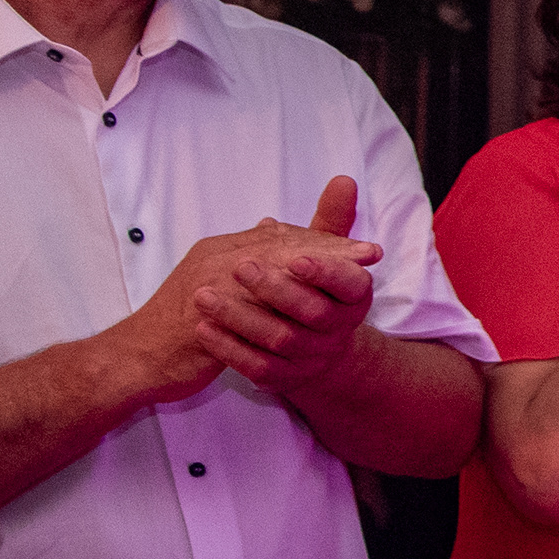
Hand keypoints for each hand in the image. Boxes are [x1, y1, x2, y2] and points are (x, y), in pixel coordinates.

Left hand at [177, 177, 387, 394]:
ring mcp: (313, 357)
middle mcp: (340, 330)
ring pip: (280, 340)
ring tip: (203, 294)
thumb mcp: (325, 257)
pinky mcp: (285, 378)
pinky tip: (203, 328)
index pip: (350, 283)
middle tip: (238, 266)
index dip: (326, 272)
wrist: (313, 350)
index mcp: (355, 297)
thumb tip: (343, 180)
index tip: (295, 258)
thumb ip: (331, 221)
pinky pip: (257, 367)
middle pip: (313, 312)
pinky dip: (228, 348)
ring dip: (239, 317)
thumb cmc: (315, 290)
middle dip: (275, 289)